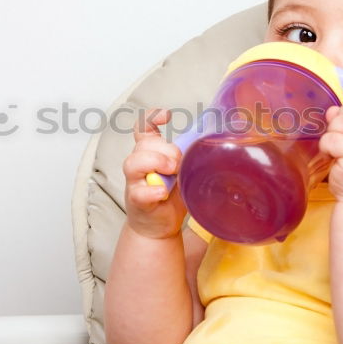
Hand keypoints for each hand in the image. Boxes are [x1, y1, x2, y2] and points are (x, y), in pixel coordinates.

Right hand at [122, 108, 187, 238]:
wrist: (160, 226)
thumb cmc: (172, 196)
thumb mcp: (183, 171)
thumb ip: (188, 155)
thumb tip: (209, 139)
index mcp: (150, 152)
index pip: (143, 127)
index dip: (151, 118)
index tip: (166, 117)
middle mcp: (139, 164)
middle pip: (144, 143)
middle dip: (166, 149)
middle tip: (179, 164)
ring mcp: (134, 181)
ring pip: (134, 162)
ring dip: (156, 163)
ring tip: (171, 173)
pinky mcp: (136, 200)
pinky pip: (139, 191)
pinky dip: (153, 190)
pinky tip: (163, 193)